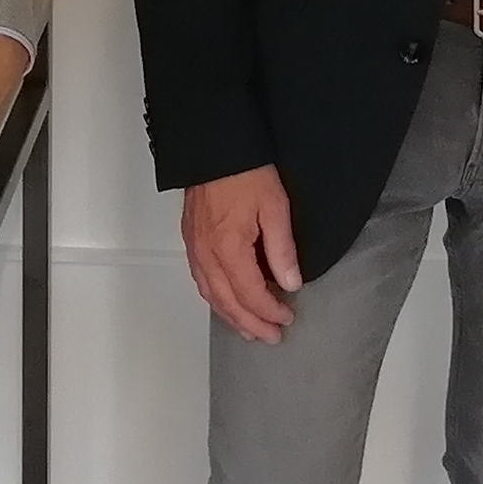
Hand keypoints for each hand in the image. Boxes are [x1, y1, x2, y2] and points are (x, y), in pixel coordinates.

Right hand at [182, 165, 301, 342]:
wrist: (213, 146)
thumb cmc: (244, 170)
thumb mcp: (274, 207)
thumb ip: (282, 249)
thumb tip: (290, 282)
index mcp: (228, 248)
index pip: (251, 294)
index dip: (270, 311)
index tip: (287, 318)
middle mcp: (207, 254)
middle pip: (228, 303)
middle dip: (251, 324)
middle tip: (271, 337)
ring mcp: (195, 248)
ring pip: (211, 296)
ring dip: (231, 317)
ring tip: (249, 329)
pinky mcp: (191, 240)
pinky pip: (201, 281)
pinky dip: (216, 298)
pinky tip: (226, 301)